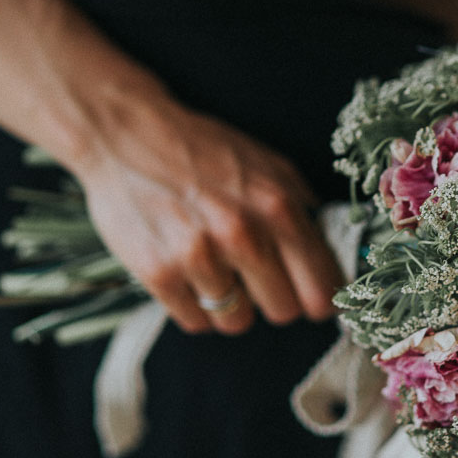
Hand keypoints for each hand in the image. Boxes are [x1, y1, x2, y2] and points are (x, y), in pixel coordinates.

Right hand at [73, 86, 343, 334]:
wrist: (125, 135)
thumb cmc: (202, 150)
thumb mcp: (268, 164)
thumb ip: (303, 207)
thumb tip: (331, 252)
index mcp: (278, 207)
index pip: (322, 289)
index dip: (319, 299)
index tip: (310, 298)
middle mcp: (242, 234)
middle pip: (284, 312)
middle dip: (274, 299)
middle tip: (256, 278)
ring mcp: (198, 256)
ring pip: (237, 321)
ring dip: (231, 304)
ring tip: (217, 271)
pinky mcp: (158, 273)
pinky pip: (196, 322)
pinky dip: (195, 306)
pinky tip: (188, 274)